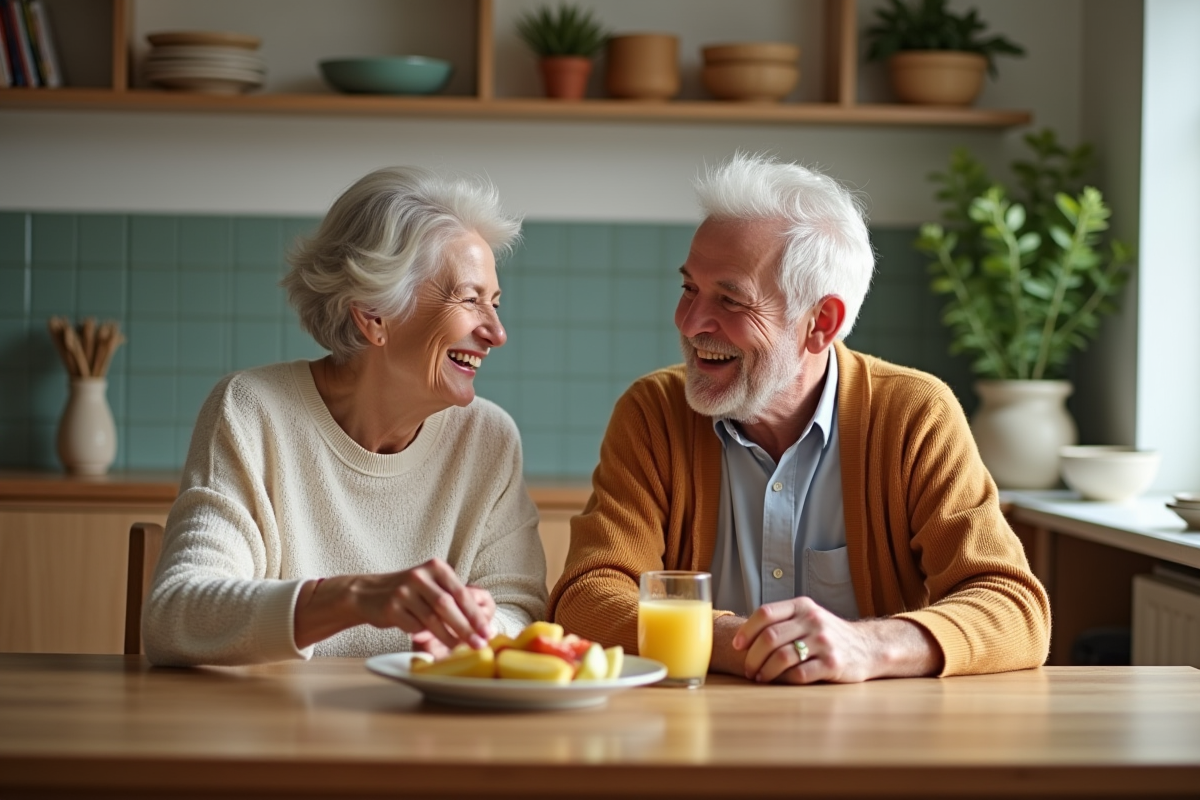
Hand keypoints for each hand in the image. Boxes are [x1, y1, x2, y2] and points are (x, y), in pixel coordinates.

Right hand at [351, 559, 493, 650]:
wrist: (368, 593)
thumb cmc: (409, 593)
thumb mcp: (430, 585)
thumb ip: (452, 598)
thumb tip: (480, 625)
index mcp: (435, 567)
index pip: (460, 593)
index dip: (475, 614)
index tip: (488, 631)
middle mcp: (419, 576)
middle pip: (447, 605)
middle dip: (466, 627)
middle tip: (480, 644)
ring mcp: (403, 591)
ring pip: (431, 618)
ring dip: (449, 636)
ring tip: (461, 648)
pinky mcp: (390, 607)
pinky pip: (414, 627)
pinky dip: (425, 636)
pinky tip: (433, 643)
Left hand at [732, 597, 941, 683]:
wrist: (868, 647)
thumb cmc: (827, 634)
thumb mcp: (807, 617)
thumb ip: (782, 621)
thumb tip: (742, 638)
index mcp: (802, 606)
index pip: (765, 613)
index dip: (746, 630)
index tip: (736, 646)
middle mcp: (813, 620)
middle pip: (769, 637)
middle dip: (752, 657)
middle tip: (748, 669)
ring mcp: (824, 641)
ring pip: (782, 657)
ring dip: (765, 671)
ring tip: (759, 678)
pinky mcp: (833, 663)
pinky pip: (800, 674)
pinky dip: (784, 680)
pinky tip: (779, 682)